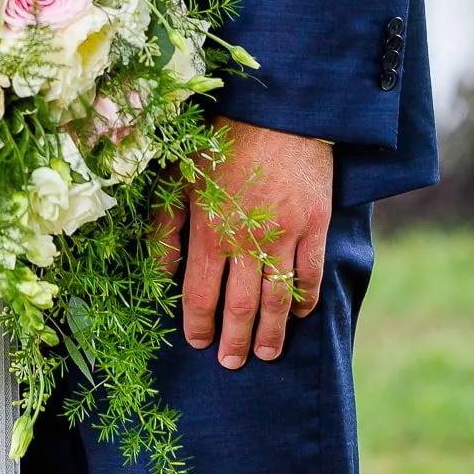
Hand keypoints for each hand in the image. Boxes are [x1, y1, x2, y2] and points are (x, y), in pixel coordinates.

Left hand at [151, 119, 332, 369]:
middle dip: (235, 340)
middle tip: (232, 363)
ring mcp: (285, 236)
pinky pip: (310, 275)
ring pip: (277, 299)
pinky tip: (297, 315)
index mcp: (210, 230)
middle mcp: (247, 241)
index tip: (197, 341)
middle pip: (241, 307)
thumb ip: (166, 229)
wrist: (276, 111)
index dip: (198, 323)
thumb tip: (159, 273)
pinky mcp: (314, 226)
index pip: (201, 294)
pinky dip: (304, 301)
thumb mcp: (179, 178)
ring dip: (271, 333)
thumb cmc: (219, 140)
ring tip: (266, 353)